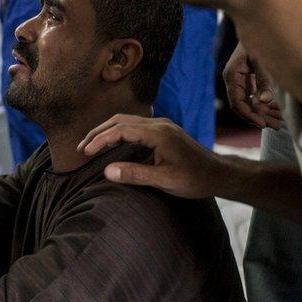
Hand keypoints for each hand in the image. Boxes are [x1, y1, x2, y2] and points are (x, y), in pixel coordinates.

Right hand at [77, 115, 225, 197]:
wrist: (219, 174)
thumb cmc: (195, 179)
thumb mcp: (165, 181)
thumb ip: (136, 174)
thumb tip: (106, 171)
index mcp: (158, 133)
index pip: (121, 130)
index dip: (100, 139)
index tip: (85, 152)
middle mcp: (159, 124)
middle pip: (120, 120)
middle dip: (98, 132)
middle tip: (81, 148)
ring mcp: (162, 126)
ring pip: (127, 121)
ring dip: (107, 131)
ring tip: (91, 146)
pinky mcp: (164, 131)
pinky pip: (135, 126)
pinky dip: (118, 133)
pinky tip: (112, 144)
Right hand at [223, 42, 282, 128]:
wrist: (258, 22)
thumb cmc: (258, 38)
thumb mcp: (261, 58)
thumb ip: (263, 79)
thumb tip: (264, 101)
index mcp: (232, 76)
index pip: (237, 103)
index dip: (249, 115)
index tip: (262, 124)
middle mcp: (235, 81)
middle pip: (244, 106)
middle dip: (260, 118)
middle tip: (276, 127)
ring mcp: (242, 81)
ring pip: (251, 103)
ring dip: (265, 113)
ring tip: (280, 123)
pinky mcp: (250, 80)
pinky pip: (256, 97)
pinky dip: (267, 105)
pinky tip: (278, 112)